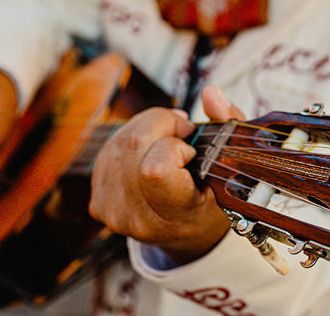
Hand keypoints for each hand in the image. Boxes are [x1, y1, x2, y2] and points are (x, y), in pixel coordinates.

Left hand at [88, 84, 241, 262]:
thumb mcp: (230, 169)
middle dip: (161, 124)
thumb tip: (210, 92)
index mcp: (177, 219)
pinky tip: (147, 151)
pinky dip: (129, 139)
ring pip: (119, 140)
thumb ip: (226, 125)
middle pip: (134, 144)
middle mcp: (140, 219)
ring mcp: (114, 212)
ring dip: (145, 128)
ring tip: (166, 142)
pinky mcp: (98, 201)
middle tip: (181, 134)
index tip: (190, 152)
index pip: (155, 170)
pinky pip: (109, 149)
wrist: (184, 236)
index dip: (173, 147)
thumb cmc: (211, 200)